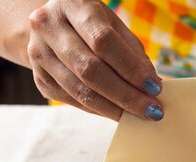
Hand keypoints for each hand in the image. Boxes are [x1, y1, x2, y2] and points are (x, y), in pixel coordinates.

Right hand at [27, 0, 163, 120]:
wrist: (52, 25)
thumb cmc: (93, 25)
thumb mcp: (114, 26)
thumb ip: (133, 54)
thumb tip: (153, 86)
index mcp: (72, 5)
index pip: (103, 42)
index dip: (131, 68)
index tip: (155, 88)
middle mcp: (48, 27)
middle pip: (90, 70)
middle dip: (126, 95)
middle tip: (152, 110)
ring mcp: (39, 54)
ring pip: (80, 91)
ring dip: (114, 108)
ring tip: (140, 116)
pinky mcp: (40, 79)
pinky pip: (73, 101)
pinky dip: (100, 110)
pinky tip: (119, 112)